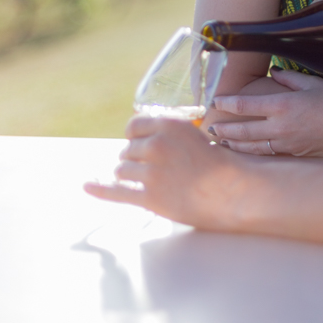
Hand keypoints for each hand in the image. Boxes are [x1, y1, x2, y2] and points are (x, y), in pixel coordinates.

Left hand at [84, 116, 240, 227]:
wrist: (235, 191)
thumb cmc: (220, 165)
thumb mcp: (194, 135)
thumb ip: (168, 135)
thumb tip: (139, 140)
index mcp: (168, 125)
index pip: (133, 127)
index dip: (137, 138)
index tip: (143, 146)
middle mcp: (156, 145)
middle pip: (127, 151)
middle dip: (137, 160)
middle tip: (160, 170)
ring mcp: (151, 172)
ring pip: (122, 171)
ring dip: (132, 176)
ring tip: (156, 182)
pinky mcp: (150, 197)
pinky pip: (117, 192)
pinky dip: (100, 189)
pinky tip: (87, 186)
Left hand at [208, 68, 322, 156]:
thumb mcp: (311, 83)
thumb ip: (288, 78)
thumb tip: (274, 73)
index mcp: (282, 105)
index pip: (245, 105)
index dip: (226, 104)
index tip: (214, 102)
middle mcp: (280, 126)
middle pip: (243, 130)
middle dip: (224, 129)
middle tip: (210, 129)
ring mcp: (286, 143)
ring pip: (252, 147)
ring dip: (234, 145)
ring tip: (220, 143)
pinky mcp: (294, 153)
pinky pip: (267, 153)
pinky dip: (252, 153)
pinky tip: (245, 153)